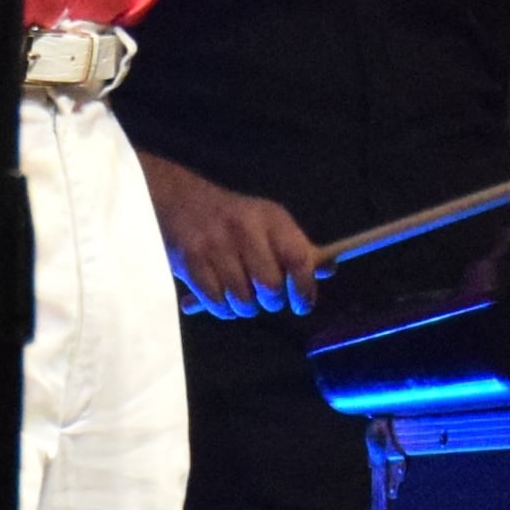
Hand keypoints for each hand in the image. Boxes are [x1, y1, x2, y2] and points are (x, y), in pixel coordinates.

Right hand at [142, 150, 325, 316]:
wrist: (180, 200)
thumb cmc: (233, 218)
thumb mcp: (268, 222)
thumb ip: (297, 247)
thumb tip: (328, 268)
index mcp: (271, 218)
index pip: (299, 259)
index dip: (304, 288)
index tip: (302, 304)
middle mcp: (246, 228)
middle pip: (271, 287)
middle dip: (270, 301)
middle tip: (265, 296)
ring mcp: (216, 245)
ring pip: (244, 301)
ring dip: (244, 307)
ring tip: (240, 293)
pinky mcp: (191, 262)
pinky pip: (217, 303)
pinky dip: (222, 308)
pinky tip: (221, 295)